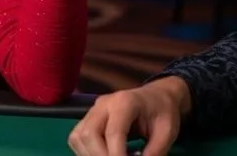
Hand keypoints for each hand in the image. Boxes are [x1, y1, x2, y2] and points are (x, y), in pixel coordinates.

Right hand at [68, 77, 189, 155]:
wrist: (156, 96)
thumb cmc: (162, 111)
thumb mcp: (167, 132)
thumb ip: (155, 152)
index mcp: (125, 102)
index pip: (113, 132)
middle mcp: (103, 104)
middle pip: (88, 133)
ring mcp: (92, 110)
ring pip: (78, 136)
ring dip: (90, 155)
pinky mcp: (88, 118)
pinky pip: (77, 137)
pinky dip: (86, 152)